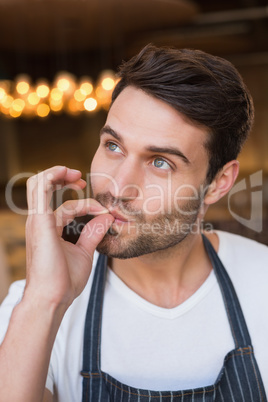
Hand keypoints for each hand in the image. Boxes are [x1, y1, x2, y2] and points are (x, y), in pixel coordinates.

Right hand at [25, 166, 113, 308]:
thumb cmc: (64, 281)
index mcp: (49, 229)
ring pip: (39, 183)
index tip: (104, 211)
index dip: (87, 204)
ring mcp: (37, 220)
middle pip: (46, 187)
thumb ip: (93, 233)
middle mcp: (40, 221)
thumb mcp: (84, 252)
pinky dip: (53, 175)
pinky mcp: (39, 220)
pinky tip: (69, 174)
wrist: (53, 298)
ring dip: (58, 173)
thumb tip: (106, 217)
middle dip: (64, 178)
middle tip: (82, 178)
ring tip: (77, 174)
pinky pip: (39, 188)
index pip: (66, 206)